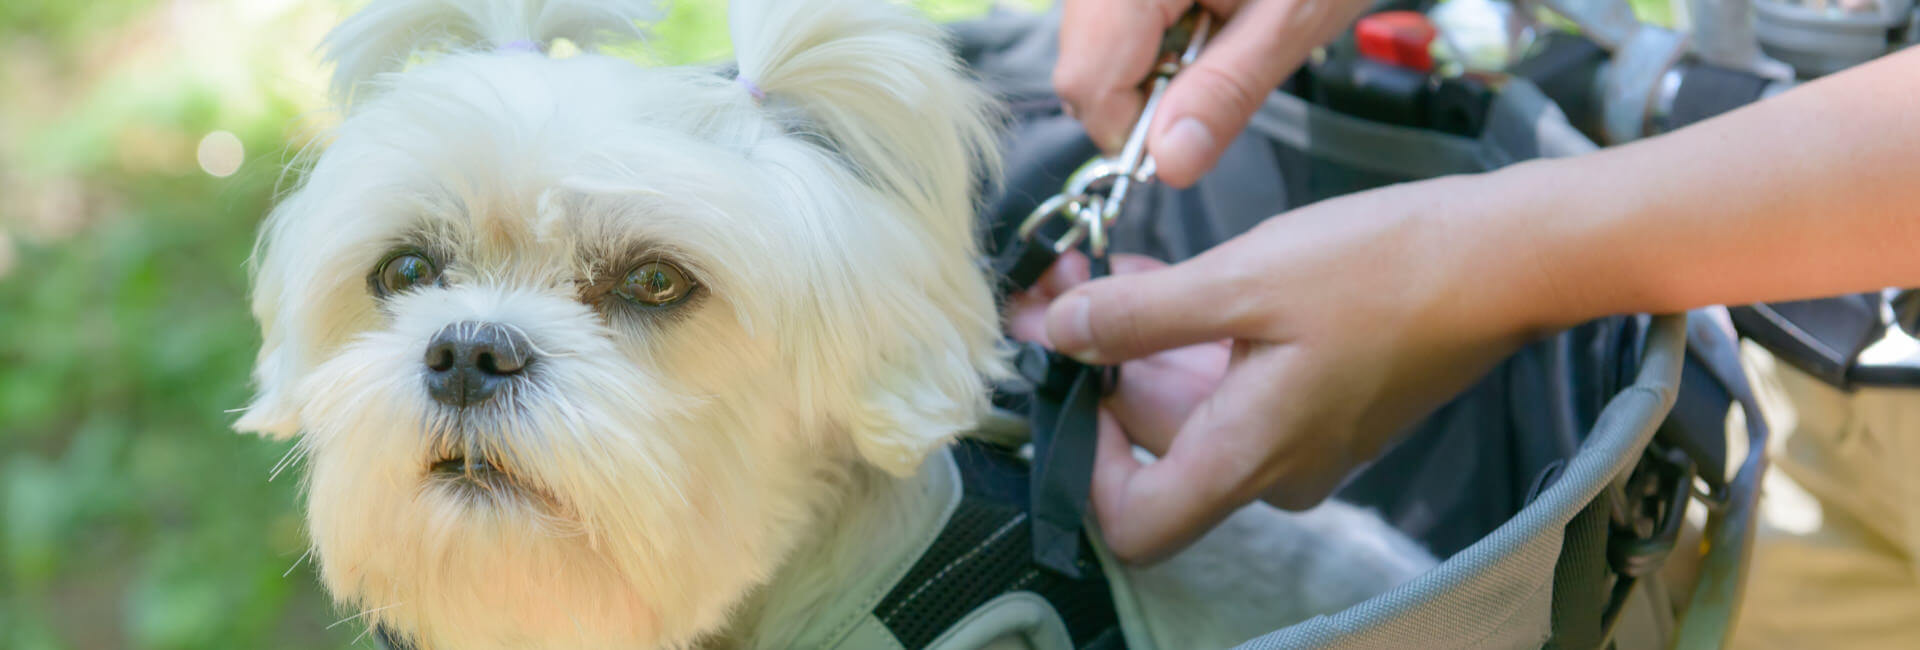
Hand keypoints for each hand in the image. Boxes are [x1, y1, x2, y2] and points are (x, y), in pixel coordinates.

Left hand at [1038, 178, 1563, 562]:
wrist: (1505, 259)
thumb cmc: (1386, 270)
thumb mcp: (1240, 281)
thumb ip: (1137, 317)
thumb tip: (1059, 334)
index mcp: (1248, 458)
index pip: (1134, 523)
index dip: (1080, 462)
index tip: (1064, 380)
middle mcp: (1275, 470)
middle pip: (1154, 450)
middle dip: (1099, 367)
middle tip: (1061, 286)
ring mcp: (1304, 440)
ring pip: (1192, 409)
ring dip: (1139, 343)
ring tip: (1103, 265)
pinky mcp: (1326, 404)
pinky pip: (1237, 386)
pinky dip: (1192, 337)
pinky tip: (1168, 276)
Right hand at [1052, 0, 1371, 186]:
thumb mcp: (1290, 23)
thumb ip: (1224, 93)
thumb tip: (1169, 162)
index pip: (1087, 78)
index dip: (1132, 126)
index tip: (1186, 138)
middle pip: (1081, 66)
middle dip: (1140, 95)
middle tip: (1214, 69)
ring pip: (1091, 50)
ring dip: (1146, 68)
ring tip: (1211, 34)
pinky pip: (1109, 26)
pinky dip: (1150, 41)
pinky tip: (1198, 20)